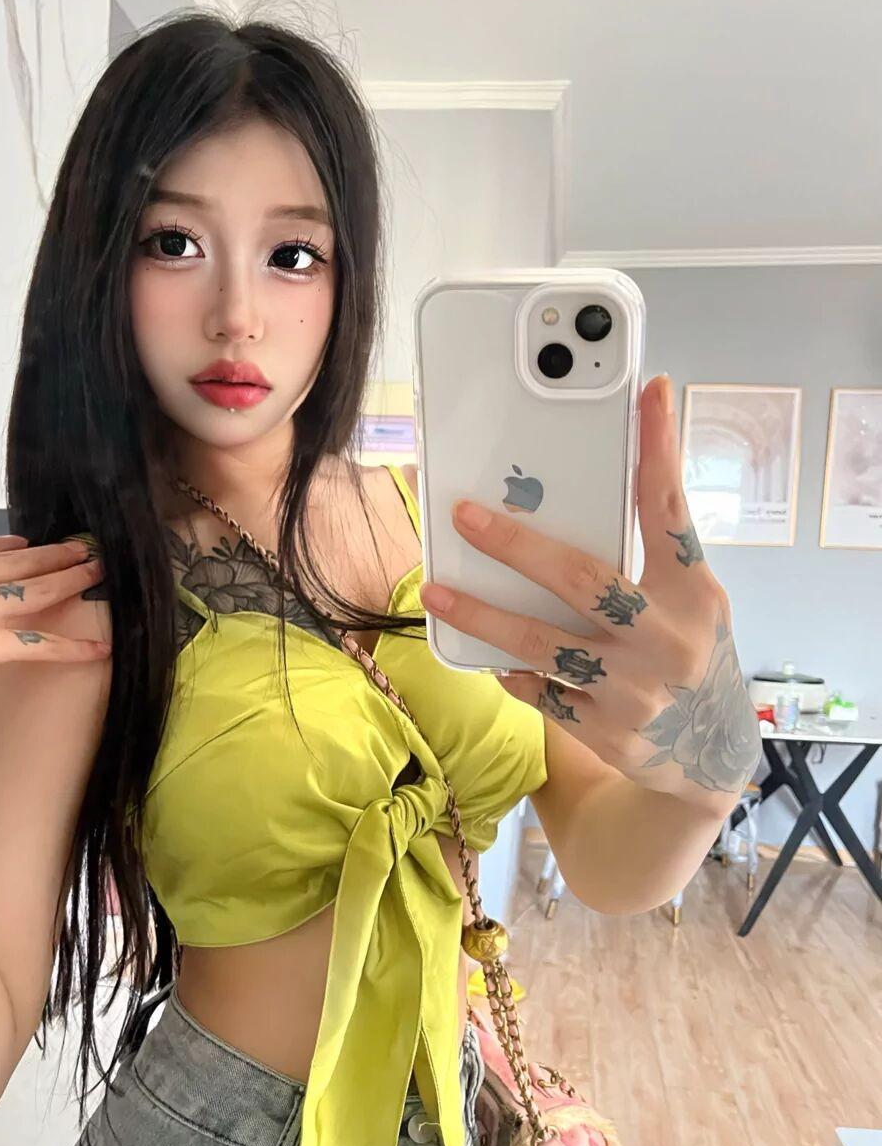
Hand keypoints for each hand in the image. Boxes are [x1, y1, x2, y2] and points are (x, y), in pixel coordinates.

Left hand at [418, 374, 761, 811]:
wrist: (710, 755)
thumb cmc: (687, 651)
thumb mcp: (690, 598)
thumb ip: (651, 549)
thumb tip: (603, 478)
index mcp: (693, 592)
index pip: (672, 511)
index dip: (659, 449)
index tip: (646, 391)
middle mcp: (666, 638)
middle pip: (583, 579)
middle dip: (517, 545)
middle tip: (464, 516)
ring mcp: (633, 689)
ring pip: (541, 644)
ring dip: (482, 616)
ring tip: (436, 589)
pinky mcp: (605, 731)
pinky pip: (538, 692)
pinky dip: (510, 670)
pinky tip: (487, 653)